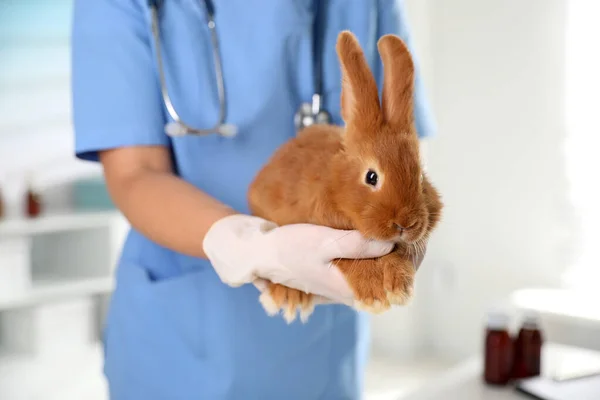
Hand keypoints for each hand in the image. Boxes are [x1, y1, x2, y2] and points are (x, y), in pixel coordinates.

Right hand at [202, 214, 394, 303]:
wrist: (260, 251)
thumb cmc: (291, 246)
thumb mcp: (325, 241)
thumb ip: (358, 244)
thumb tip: (391, 243)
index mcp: (345, 289)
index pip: (386, 287)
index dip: (400, 269)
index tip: (409, 246)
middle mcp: (343, 292)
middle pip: (378, 282)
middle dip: (392, 263)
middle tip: (404, 236)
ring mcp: (335, 286)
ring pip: (367, 276)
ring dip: (378, 260)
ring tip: (390, 235)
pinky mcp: (328, 276)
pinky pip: (355, 270)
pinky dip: (364, 258)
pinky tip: (368, 241)